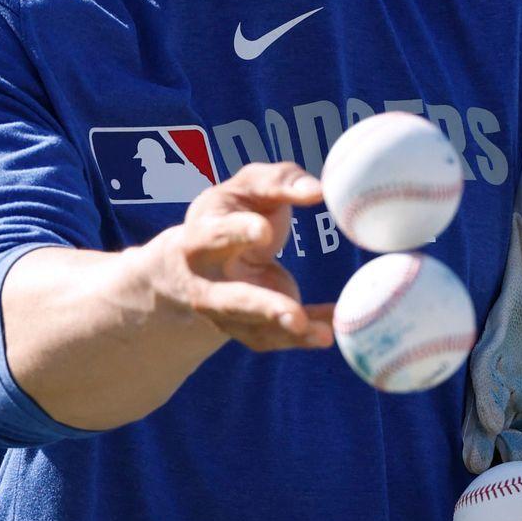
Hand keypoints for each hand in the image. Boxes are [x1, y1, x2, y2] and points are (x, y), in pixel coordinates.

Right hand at [149, 161, 333, 352]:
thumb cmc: (231, 213)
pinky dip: (306, 337)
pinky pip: (277, 338)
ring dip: (288, 333)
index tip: (264, 232)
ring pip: (255, 329)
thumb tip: (317, 191)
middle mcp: (206, 282)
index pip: (216, 235)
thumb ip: (280, 182)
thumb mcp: (248, 188)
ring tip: (322, 335)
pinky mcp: (246, 330)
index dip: (237, 233)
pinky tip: (331, 328)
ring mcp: (224, 313)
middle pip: (231, 300)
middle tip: (295, 314)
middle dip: (262, 307)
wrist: (191, 265)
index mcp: (200, 236)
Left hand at [461, 154, 521, 472]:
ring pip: (485, 410)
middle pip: (504, 436)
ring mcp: (501, 364)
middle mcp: (519, 387)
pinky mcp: (490, 339)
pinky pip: (482, 373)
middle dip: (501, 464)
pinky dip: (485, 396)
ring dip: (481, 438)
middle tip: (507, 492)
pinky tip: (491, 418)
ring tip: (480, 465)